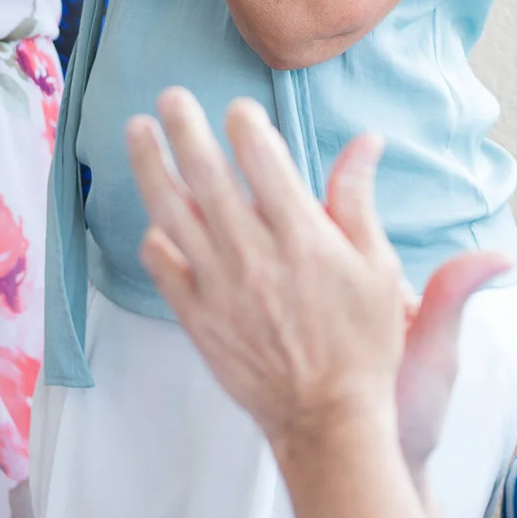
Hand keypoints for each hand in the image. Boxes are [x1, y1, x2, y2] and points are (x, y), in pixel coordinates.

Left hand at [126, 89, 508, 471]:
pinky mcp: (197, 317)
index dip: (246, 123)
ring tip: (138, 131)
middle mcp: (254, 256)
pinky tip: (154, 219)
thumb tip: (366, 141)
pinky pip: (162, 265)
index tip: (240, 110)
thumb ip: (360, 200)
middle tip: (172, 97)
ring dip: (151, 165)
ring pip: (172, 212)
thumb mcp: (378, 268)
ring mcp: (219, 286)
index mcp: (304, 237)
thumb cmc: (364, 346)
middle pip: (207, 173)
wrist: (329, 421)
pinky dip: (155, 236)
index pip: (263, 158)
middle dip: (185, 126)